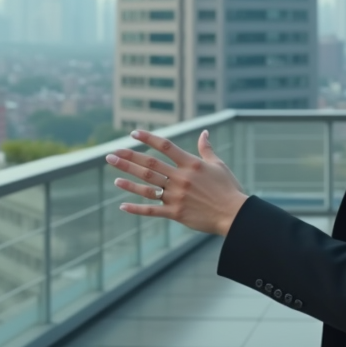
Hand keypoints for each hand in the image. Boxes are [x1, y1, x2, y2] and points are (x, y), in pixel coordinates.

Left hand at [106, 128, 249, 236]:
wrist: (234, 214)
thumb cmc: (228, 188)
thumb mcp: (218, 165)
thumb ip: (206, 149)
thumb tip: (204, 132)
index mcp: (191, 164)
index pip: (165, 146)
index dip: (148, 138)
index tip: (133, 133)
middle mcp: (180, 178)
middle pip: (150, 165)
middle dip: (129, 159)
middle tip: (111, 155)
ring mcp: (176, 196)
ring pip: (147, 186)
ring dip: (129, 180)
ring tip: (114, 175)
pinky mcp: (175, 213)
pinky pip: (152, 210)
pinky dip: (137, 208)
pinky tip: (122, 205)